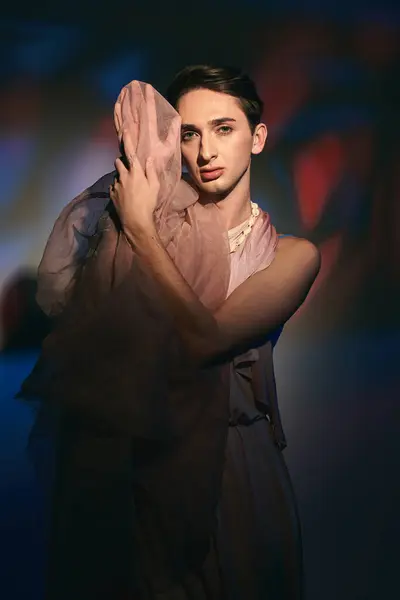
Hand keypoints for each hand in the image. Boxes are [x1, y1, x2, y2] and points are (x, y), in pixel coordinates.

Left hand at [110, 84, 180, 238]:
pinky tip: (125, 196)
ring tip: (129, 186)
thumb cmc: (148, 203)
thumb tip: (149, 158)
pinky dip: (118, 188)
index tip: (125, 130)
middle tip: (130, 169)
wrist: (135, 221)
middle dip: (122, 162)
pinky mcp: (112, 194)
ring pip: (116, 175)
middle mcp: (123, 176)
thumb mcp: (155, 187)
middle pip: (118, 161)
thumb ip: (151, 171)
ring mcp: (116, 185)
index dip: (127, 140)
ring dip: (121, 176)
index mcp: (135, 172)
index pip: (130, 152)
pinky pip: (114, 187)